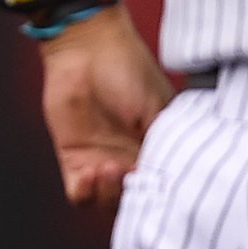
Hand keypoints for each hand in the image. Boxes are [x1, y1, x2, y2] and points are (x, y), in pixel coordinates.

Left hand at [38, 0, 173, 210]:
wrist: (86, 45)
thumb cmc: (127, 68)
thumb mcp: (158, 109)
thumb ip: (166, 146)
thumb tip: (174, 178)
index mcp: (156, 152)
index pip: (162, 190)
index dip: (161, 194)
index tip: (157, 181)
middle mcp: (130, 162)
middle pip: (136, 203)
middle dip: (134, 197)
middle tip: (131, 173)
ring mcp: (101, 161)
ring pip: (108, 202)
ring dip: (110, 195)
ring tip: (108, 168)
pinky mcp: (72, 155)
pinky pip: (78, 192)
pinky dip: (85, 192)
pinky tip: (91, 172)